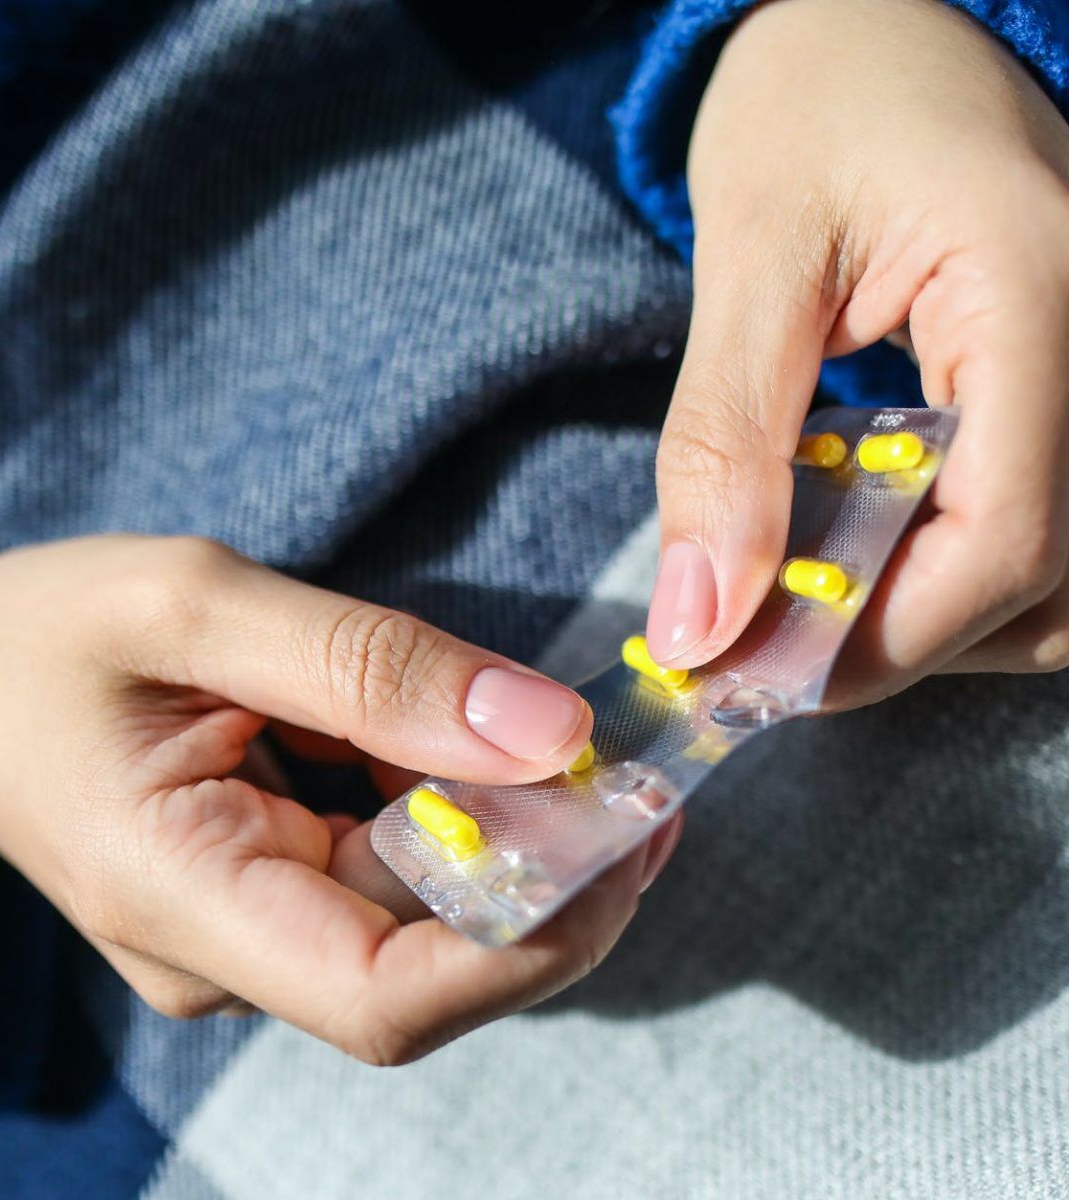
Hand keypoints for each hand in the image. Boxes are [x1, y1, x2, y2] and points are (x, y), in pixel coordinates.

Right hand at [0, 536, 678, 1061]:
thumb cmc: (44, 637)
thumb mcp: (192, 605)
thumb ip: (366, 665)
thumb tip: (548, 732)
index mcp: (183, 900)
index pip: (388, 999)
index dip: (533, 938)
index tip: (627, 832)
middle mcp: (230, 954)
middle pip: (436, 964)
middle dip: (556, 874)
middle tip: (637, 765)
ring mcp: (254, 932)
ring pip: (430, 919)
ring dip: (518, 837)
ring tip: (570, 741)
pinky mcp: (274, 893)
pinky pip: (397, 874)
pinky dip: (462, 812)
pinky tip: (481, 742)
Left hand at [647, 0, 1068, 702]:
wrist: (873, 24)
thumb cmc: (814, 102)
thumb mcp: (751, 261)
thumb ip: (723, 445)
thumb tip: (701, 620)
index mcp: (1048, 297)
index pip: (1011, 536)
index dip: (885, 639)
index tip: (762, 675)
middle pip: (1049, 584)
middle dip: (900, 643)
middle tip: (766, 650)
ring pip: (1059, 578)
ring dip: (929, 620)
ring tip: (805, 598)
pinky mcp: (1063, 391)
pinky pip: (1040, 525)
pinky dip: (947, 570)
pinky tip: (860, 540)